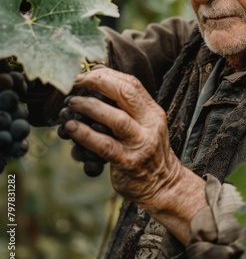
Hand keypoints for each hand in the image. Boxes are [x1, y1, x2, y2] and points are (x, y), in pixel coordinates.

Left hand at [64, 67, 205, 243]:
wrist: (163, 185)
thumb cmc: (147, 151)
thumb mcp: (145, 125)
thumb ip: (128, 107)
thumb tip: (98, 81)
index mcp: (153, 112)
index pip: (132, 84)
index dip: (107, 74)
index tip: (87, 73)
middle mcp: (150, 124)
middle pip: (126, 94)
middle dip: (98, 82)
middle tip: (76, 81)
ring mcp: (141, 144)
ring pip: (116, 119)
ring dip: (89, 107)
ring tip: (71, 103)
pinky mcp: (128, 162)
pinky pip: (104, 145)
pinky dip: (84, 134)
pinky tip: (71, 127)